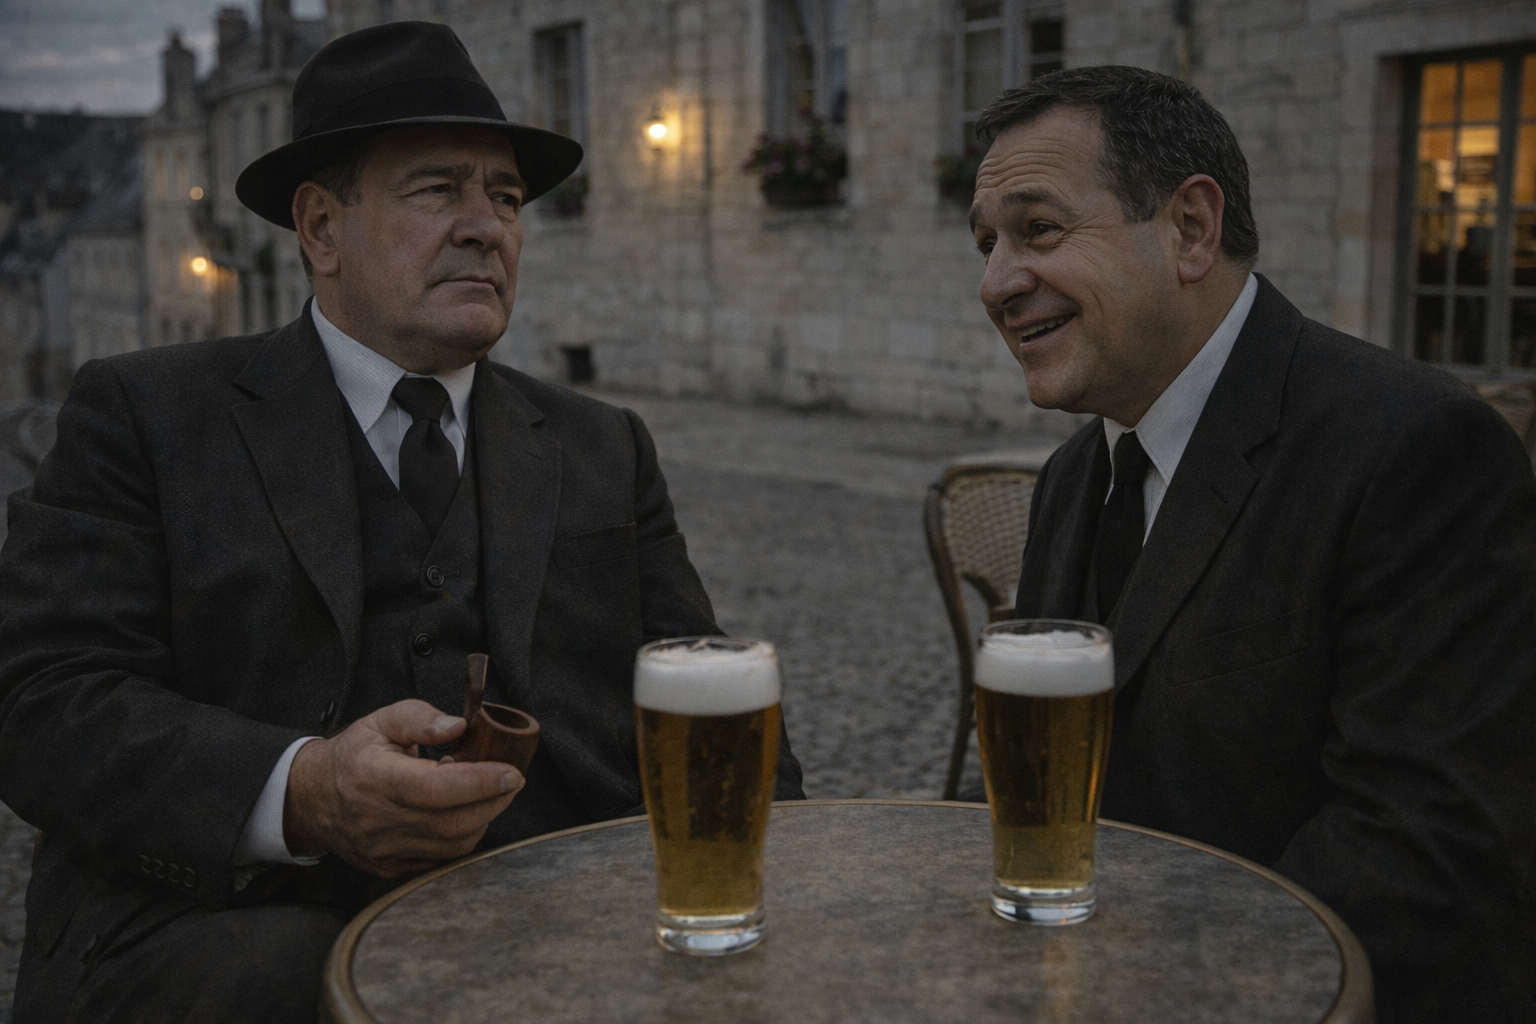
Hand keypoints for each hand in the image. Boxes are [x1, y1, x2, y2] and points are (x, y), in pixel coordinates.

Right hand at [283, 699, 522, 877]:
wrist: (312, 800)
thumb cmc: (353, 756)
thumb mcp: (380, 721)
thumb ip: (420, 718)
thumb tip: (457, 727)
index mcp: (374, 778)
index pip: (436, 789)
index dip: (480, 782)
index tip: (511, 772)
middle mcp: (378, 821)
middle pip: (453, 823)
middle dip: (493, 801)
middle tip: (509, 780)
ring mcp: (385, 851)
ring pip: (453, 845)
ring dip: (482, 819)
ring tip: (482, 792)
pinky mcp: (392, 868)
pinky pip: (443, 859)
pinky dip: (464, 837)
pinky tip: (463, 813)